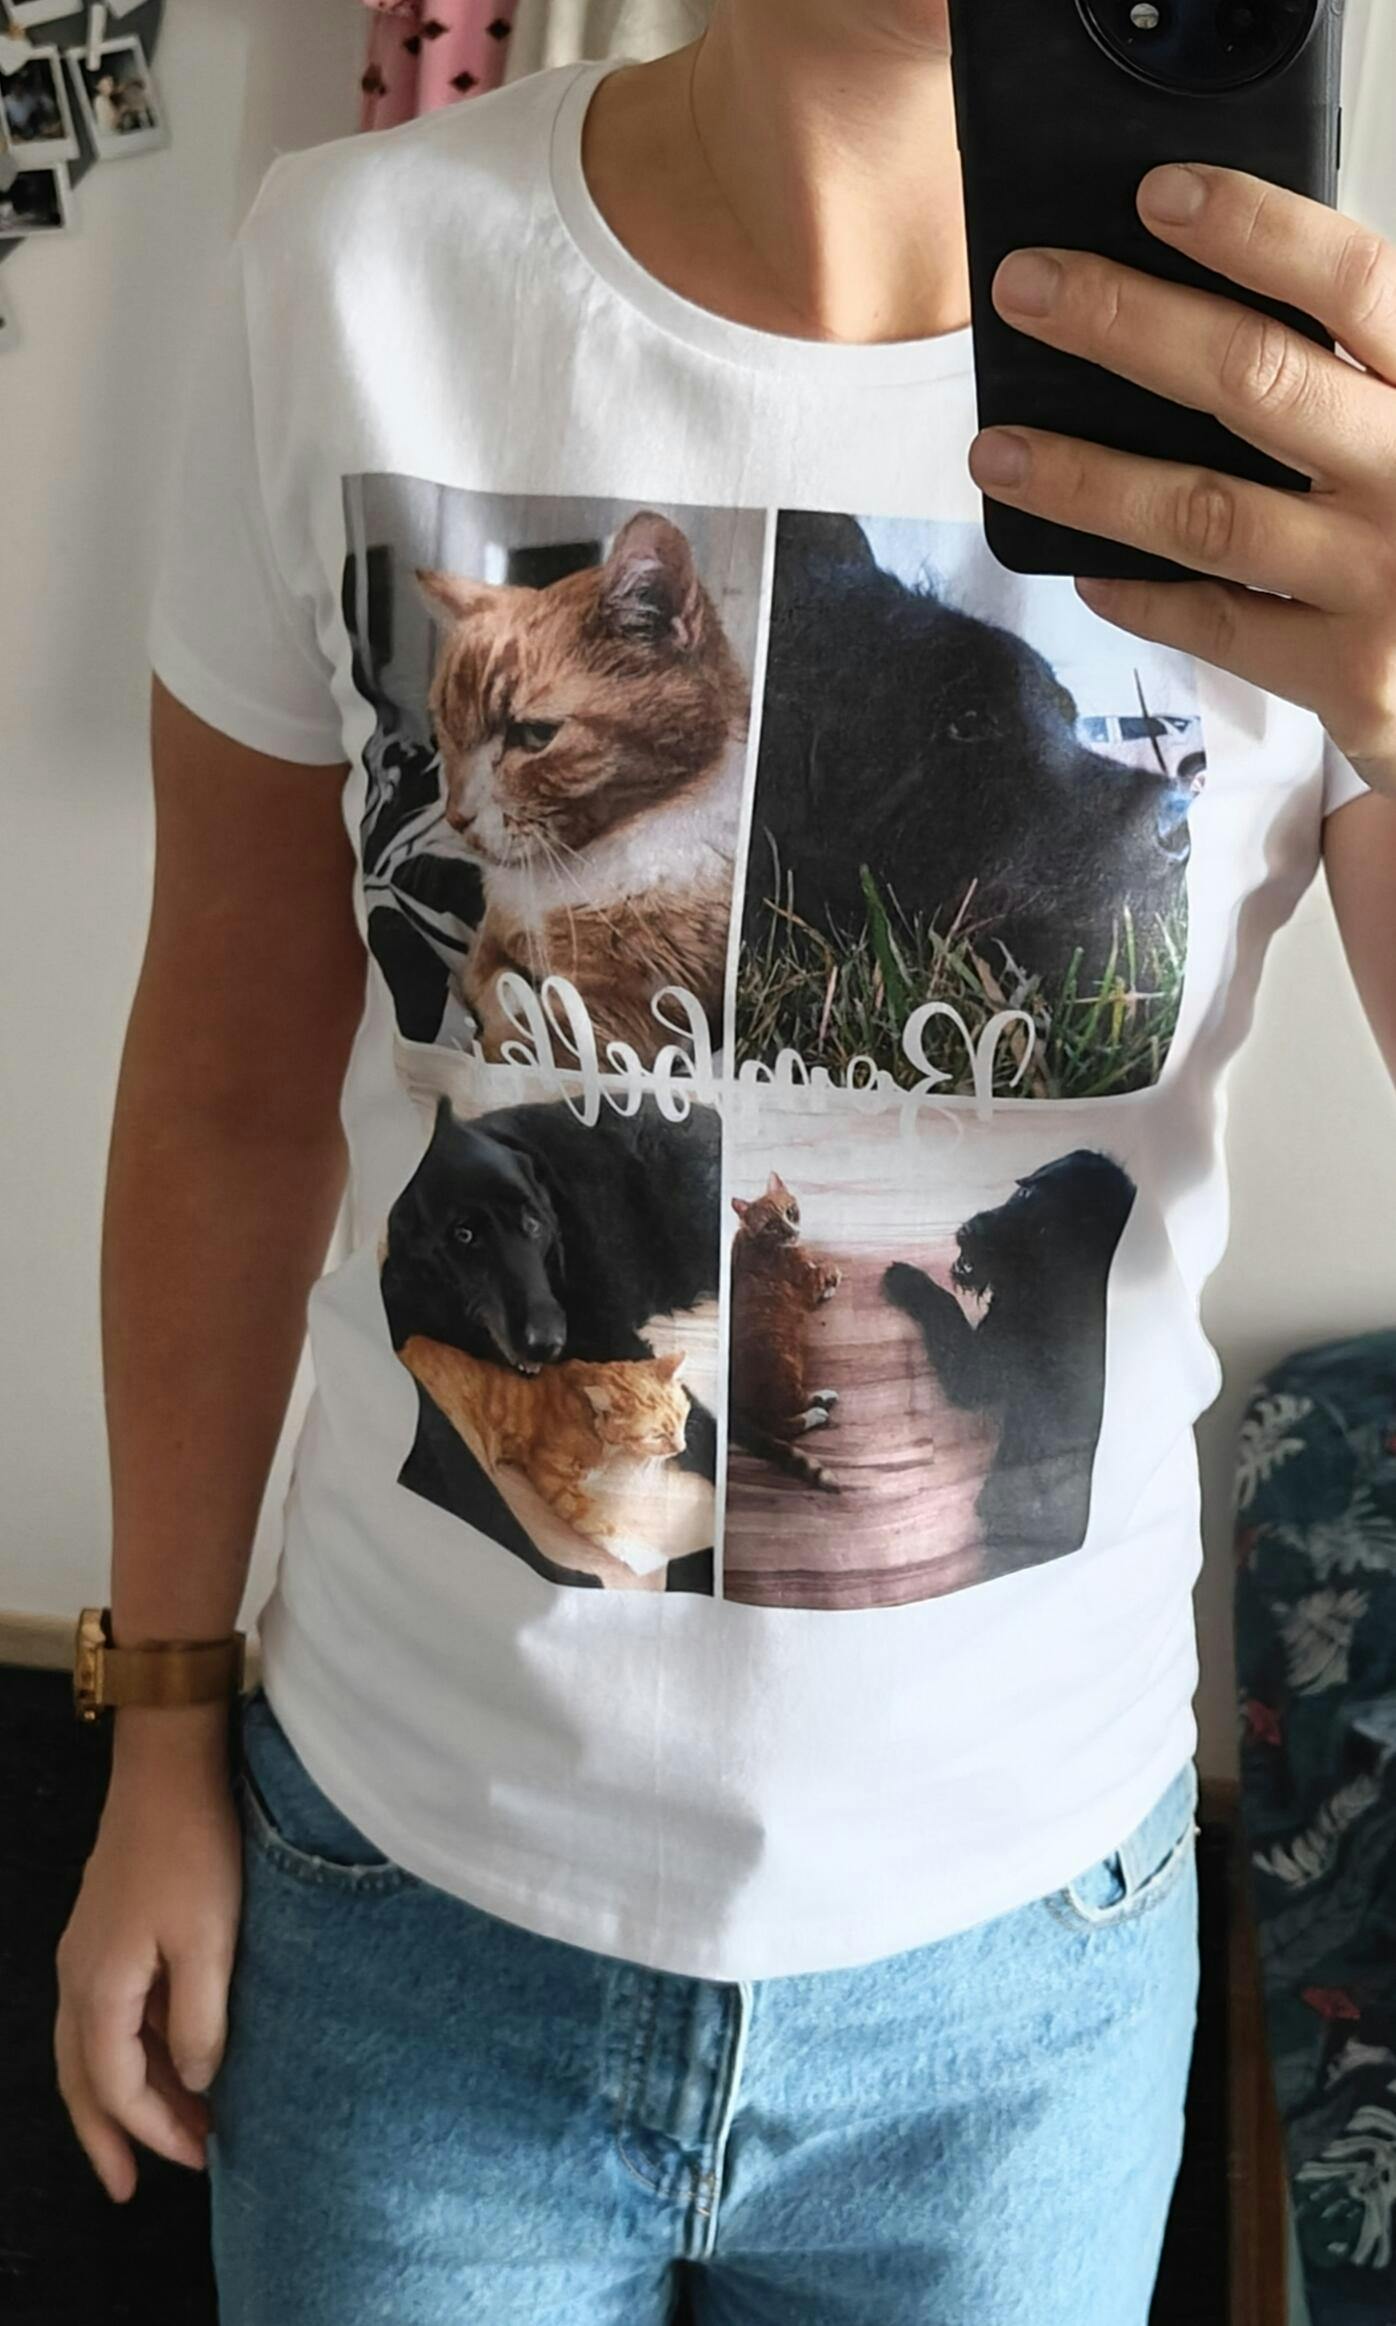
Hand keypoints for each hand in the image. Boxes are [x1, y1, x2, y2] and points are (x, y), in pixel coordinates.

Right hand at [55, 1707, 241, 2199]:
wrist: (168, 1768)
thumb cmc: (193, 1850)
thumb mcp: (211, 1941)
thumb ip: (202, 2021)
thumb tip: (199, 2078)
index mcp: (97, 1989)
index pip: (116, 2087)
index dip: (156, 2130)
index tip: (201, 2157)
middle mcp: (77, 1979)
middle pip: (80, 2081)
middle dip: (107, 2138)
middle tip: (128, 2189)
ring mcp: (86, 1954)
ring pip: (87, 2051)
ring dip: (117, 2098)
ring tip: (154, 2138)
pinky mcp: (106, 1932)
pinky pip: (105, 2015)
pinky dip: (128, 2052)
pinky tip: (165, 2061)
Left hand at [969, 166, 1395, 801]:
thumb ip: (1358, 374)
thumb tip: (1203, 305)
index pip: (1353, 280)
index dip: (1254, 230)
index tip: (1157, 195)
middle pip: (1255, 379)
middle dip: (1125, 325)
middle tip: (1026, 291)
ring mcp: (1382, 578)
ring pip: (1208, 512)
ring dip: (1089, 479)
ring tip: (1000, 451)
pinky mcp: (1350, 676)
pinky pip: (1218, 627)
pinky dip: (1141, 599)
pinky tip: (1084, 572)